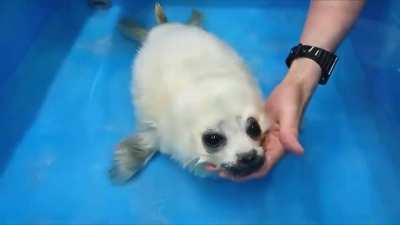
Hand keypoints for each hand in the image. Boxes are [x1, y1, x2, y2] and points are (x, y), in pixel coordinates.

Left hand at [218, 58, 320, 180]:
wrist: (293, 86)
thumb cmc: (292, 99)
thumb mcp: (290, 114)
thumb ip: (291, 133)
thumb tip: (298, 151)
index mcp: (278, 148)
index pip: (261, 168)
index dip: (245, 174)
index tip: (226, 173)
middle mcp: (269, 147)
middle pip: (250, 165)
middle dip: (233, 169)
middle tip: (211, 167)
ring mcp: (262, 140)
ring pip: (245, 155)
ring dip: (231, 159)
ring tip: (210, 159)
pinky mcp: (256, 132)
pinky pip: (244, 143)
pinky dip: (233, 147)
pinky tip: (219, 144)